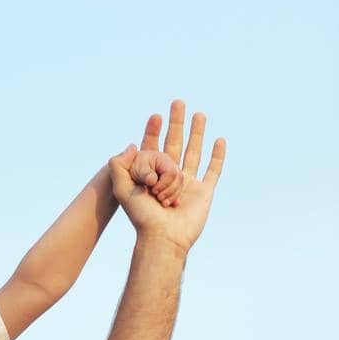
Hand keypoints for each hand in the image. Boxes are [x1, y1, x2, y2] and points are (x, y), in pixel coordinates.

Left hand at [111, 101, 225, 255]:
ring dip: (196, 133)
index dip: (154, 131)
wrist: (163, 236)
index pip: (154, 148)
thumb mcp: (122, 189)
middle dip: (177, 123)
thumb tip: (131, 145)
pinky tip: (219, 140)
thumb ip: (119, 166)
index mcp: (153, 176)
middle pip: (176, 144)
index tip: (155, 115)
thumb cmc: (142, 217)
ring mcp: (189, 184)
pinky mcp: (204, 191)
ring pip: (194, 152)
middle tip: (177, 103)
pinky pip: (213, 170)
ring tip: (199, 114)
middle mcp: (171, 177)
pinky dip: (217, 155)